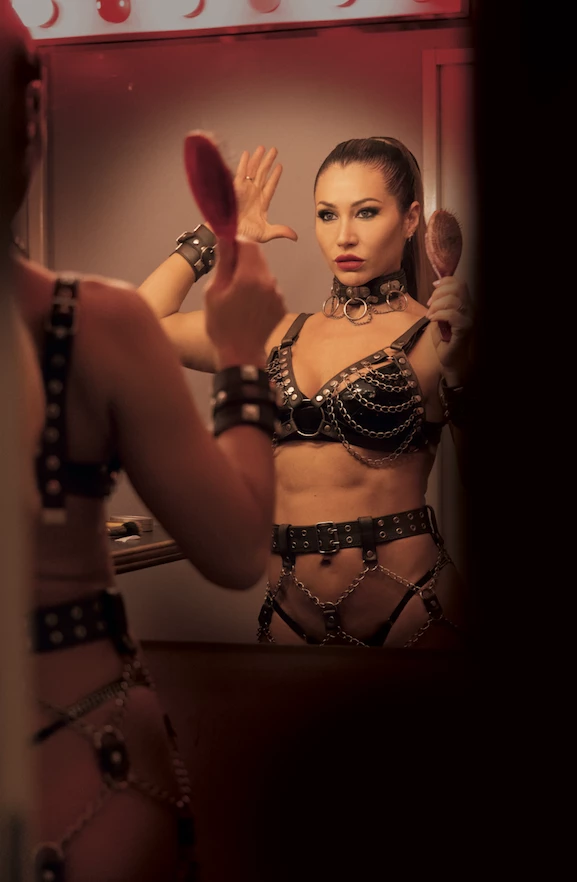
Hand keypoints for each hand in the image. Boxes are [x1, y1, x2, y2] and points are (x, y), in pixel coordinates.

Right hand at [204, 237, 285, 367]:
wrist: (241, 354)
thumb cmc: (222, 326)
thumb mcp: (214, 292)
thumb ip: (224, 262)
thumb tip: (225, 238)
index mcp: (250, 277)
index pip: (248, 243)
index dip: (236, 242)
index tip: (227, 249)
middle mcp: (268, 282)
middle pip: (258, 257)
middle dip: (244, 259)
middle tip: (229, 275)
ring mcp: (277, 294)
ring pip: (264, 273)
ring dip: (251, 276)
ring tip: (237, 296)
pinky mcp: (281, 304)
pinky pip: (269, 288)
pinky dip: (259, 291)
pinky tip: (247, 306)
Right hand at [233, 146, 297, 243]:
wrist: (230, 235)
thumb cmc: (245, 236)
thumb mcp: (266, 233)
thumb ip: (280, 231)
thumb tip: (295, 236)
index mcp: (262, 203)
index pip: (271, 186)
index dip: (275, 176)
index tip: (280, 166)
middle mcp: (253, 194)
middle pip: (263, 174)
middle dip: (268, 162)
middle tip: (274, 150)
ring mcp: (245, 190)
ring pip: (253, 171)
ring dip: (258, 159)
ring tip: (263, 148)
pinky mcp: (235, 188)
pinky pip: (240, 173)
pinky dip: (244, 163)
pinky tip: (247, 154)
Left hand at [426, 276, 473, 382]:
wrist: (451, 361)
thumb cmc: (445, 341)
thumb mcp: (441, 318)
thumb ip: (441, 304)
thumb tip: (436, 289)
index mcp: (466, 304)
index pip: (460, 283)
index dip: (445, 281)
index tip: (433, 288)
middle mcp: (471, 309)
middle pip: (457, 287)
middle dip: (439, 293)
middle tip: (429, 304)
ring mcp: (470, 318)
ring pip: (454, 300)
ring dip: (436, 305)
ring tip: (430, 315)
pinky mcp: (465, 328)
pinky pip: (452, 314)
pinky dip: (439, 314)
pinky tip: (432, 320)